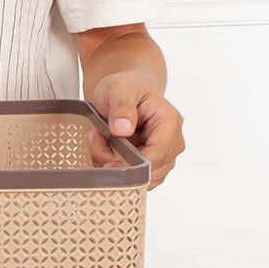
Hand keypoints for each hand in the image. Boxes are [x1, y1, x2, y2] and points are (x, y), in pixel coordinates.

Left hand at [88, 72, 184, 189]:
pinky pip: (135, 178)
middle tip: (95, 141)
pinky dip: (115, 169)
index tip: (107, 160)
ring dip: (113, 165)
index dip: (133, 164)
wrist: (124, 93)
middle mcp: (172, 142)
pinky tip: (103, 150)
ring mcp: (164, 156)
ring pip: (141, 178)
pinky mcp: (152, 164)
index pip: (158, 155)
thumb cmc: (124, 89)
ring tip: (98, 142)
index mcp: (169, 122)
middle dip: (117, 163)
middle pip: (149, 171)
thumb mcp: (119, 89)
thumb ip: (122, 106)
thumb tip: (123, 128)